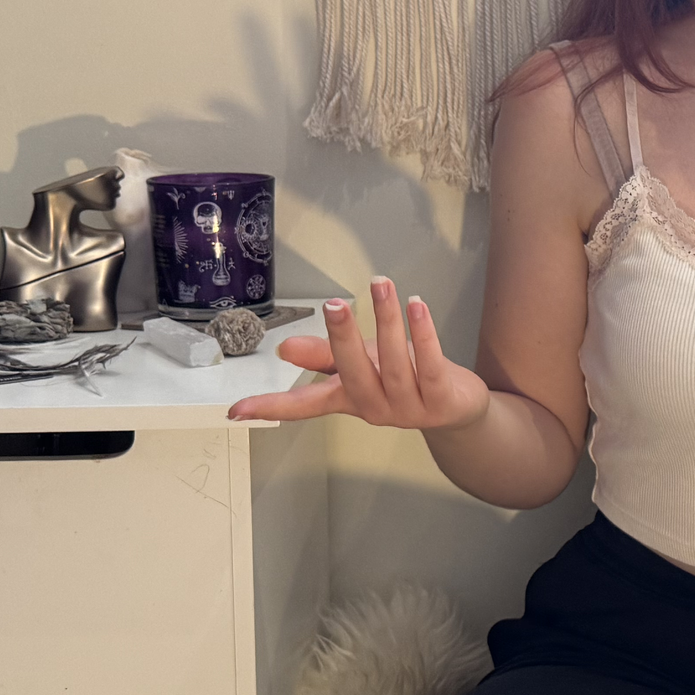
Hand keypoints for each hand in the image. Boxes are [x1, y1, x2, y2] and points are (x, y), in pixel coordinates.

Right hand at [226, 280, 491, 428]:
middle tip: (332, 305)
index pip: (305, 405)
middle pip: (354, 374)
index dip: (272, 406)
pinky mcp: (440, 397)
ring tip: (380, 285)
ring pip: (394, 363)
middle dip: (342, 338)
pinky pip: (430, 363)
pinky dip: (423, 334)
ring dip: (388, 320)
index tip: (237, 408)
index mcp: (351, 399)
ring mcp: (409, 406)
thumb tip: (283, 349)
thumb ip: (324, 357)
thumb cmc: (405, 380)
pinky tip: (416, 306)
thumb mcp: (361, 366)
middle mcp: (376, 406)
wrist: (457, 410)